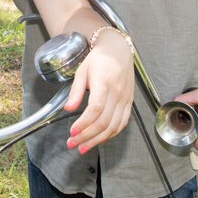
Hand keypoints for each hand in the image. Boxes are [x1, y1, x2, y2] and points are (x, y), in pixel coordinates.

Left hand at [63, 29, 133, 152]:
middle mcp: (117, 93)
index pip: (95, 109)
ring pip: (113, 127)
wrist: (118, 51)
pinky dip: (110, 135)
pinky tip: (99, 139)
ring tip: (83, 147)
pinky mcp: (129, 103)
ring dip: (97, 140)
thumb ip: (76, 91)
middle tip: (72, 143)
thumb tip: (68, 109)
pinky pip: (121, 124)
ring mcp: (125, 100)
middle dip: (86, 136)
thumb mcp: (82, 71)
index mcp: (104, 83)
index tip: (71, 132)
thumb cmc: (98, 60)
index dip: (83, 123)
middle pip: (103, 122)